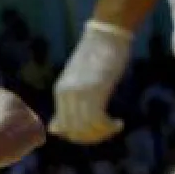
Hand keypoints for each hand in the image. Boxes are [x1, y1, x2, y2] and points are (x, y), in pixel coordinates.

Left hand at [49, 20, 131, 144]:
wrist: (106, 35)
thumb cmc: (97, 56)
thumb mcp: (78, 80)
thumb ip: (68, 104)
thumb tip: (55, 130)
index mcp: (60, 92)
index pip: (62, 128)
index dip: (80, 136)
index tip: (96, 132)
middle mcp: (66, 94)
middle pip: (73, 131)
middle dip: (91, 138)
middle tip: (108, 132)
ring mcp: (79, 92)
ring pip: (85, 128)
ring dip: (102, 134)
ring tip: (114, 128)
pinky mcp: (95, 90)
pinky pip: (98, 120)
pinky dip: (109, 127)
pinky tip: (119, 123)